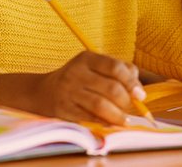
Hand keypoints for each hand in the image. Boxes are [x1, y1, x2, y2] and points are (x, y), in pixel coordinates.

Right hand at [0, 51, 145, 125]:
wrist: (42, 92)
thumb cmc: (78, 80)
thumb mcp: (94, 67)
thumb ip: (119, 72)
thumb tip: (138, 89)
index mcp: (87, 58)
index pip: (115, 67)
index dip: (132, 82)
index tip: (140, 95)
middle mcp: (76, 72)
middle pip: (111, 88)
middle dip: (126, 101)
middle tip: (129, 108)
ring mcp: (69, 91)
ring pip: (101, 105)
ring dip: (117, 115)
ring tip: (124, 120)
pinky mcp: (64, 108)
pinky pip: (89, 117)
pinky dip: (104, 122)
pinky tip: (110, 123)